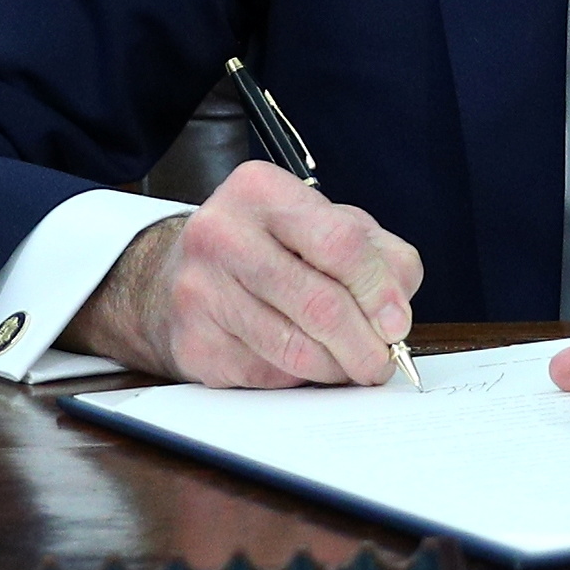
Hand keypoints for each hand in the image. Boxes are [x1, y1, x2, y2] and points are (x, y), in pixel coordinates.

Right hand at [69, 160, 422, 388]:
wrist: (172, 281)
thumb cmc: (267, 250)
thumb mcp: (323, 226)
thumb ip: (376, 256)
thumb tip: (395, 315)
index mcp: (260, 190)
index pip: (340, 242)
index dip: (378, 290)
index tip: (397, 322)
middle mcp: (222, 233)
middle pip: (320, 303)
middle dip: (364, 344)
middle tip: (381, 362)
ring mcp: (201, 290)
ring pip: (296, 349)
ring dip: (337, 368)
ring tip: (349, 365)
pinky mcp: (194, 343)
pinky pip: (268, 375)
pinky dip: (299, 379)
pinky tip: (302, 363)